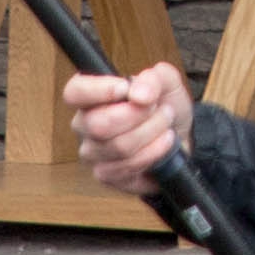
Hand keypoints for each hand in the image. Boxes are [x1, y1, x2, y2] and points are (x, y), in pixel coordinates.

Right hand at [64, 62, 191, 189]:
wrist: (179, 137)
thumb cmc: (164, 105)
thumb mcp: (166, 82)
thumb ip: (153, 79)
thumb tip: (139, 94)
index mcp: (90, 97)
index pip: (74, 92)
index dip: (97, 90)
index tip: (125, 87)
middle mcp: (84, 126)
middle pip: (99, 125)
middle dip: (139, 115)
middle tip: (162, 108)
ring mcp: (92, 154)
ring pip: (119, 146)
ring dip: (152, 132)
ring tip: (166, 123)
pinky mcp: (106, 176)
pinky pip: (128, 166)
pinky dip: (154, 152)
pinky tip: (164, 143)